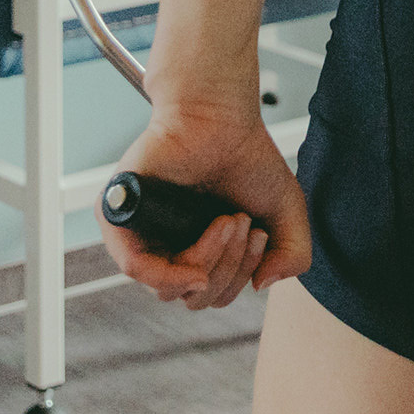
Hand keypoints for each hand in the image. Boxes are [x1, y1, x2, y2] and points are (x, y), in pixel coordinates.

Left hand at [101, 105, 310, 310]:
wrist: (219, 115)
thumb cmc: (247, 157)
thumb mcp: (286, 213)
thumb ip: (294, 256)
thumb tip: (261, 285)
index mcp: (197, 250)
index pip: (213, 295)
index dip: (242, 277)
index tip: (261, 235)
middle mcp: (167, 246)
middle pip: (196, 297)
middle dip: (232, 268)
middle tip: (244, 222)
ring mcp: (142, 234)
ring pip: (170, 289)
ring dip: (210, 263)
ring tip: (229, 220)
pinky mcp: (120, 217)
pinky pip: (136, 268)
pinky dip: (172, 272)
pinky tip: (198, 256)